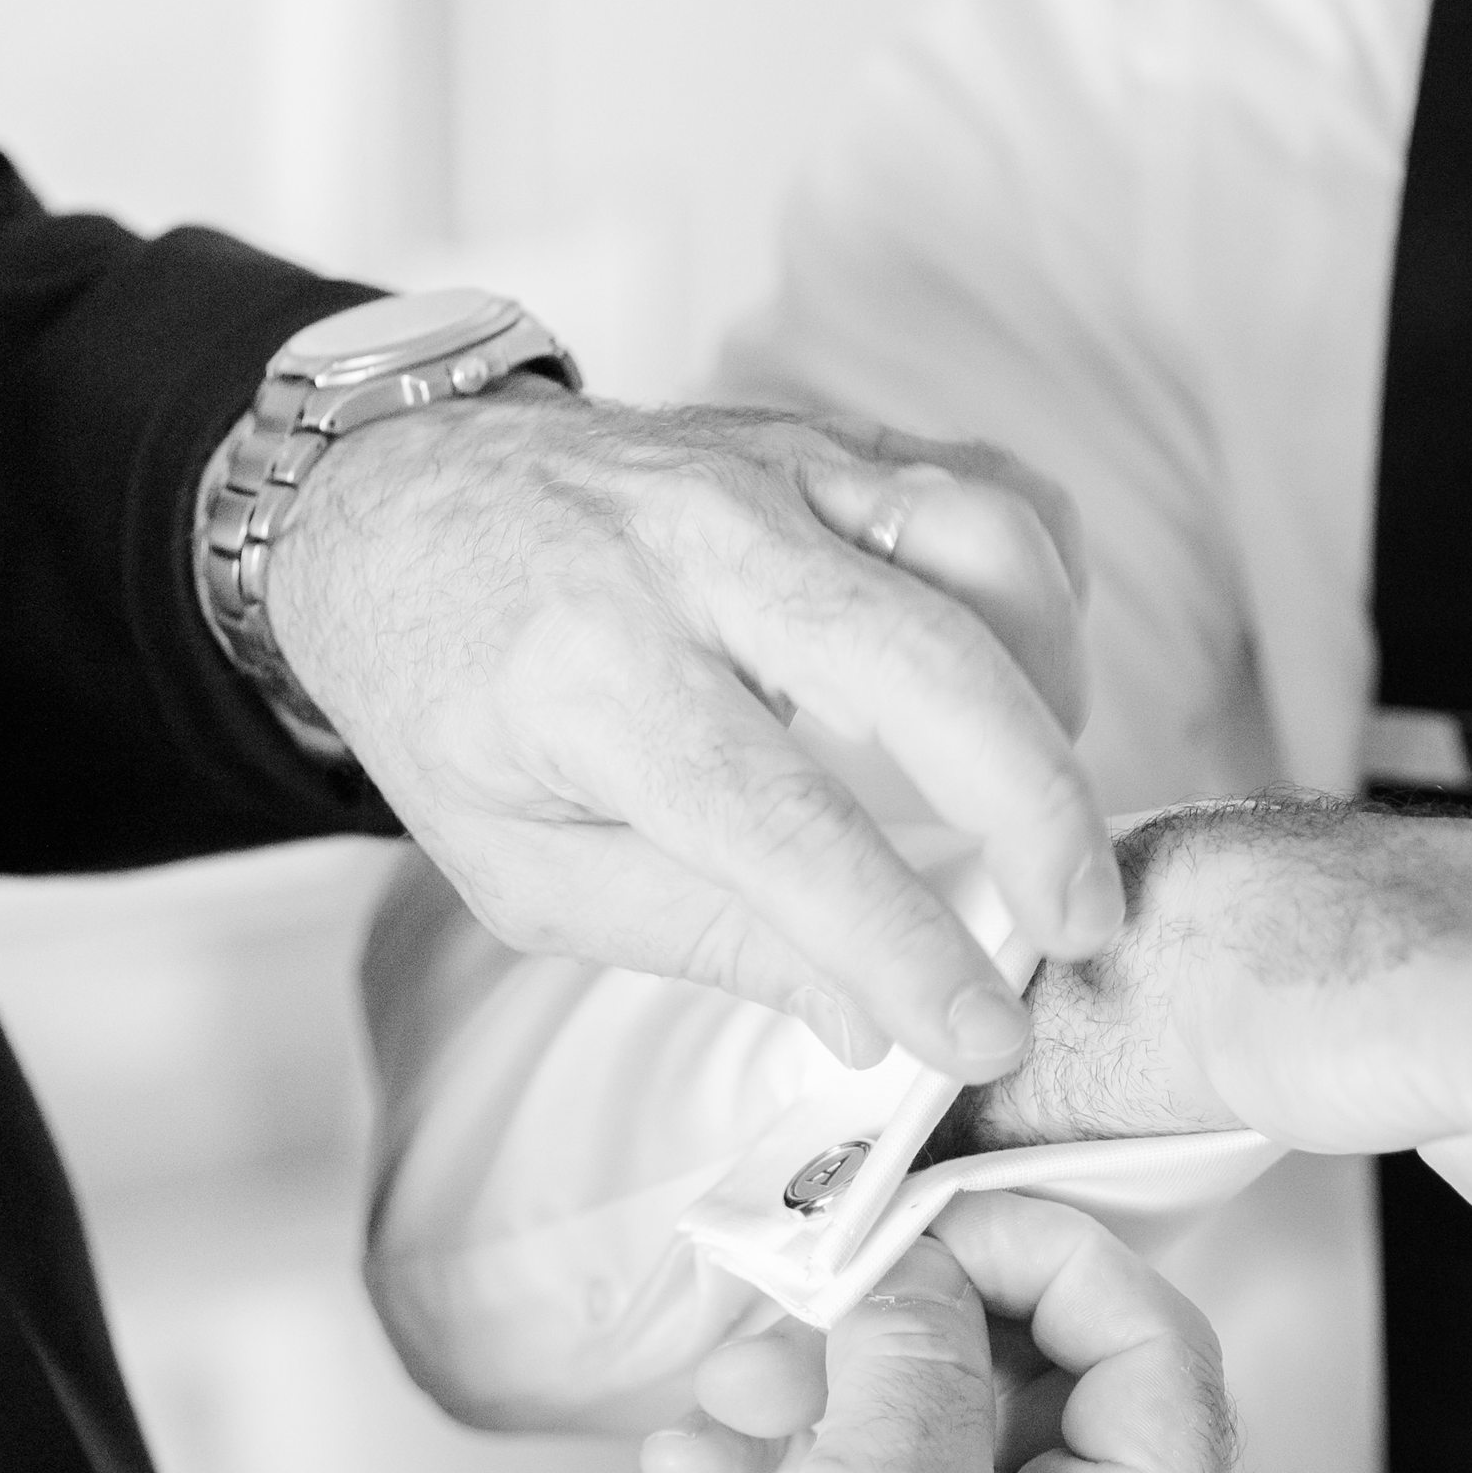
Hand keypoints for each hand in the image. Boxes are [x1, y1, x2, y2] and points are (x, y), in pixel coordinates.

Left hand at [265, 384, 1120, 1079]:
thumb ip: (699, 937)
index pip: (782, 826)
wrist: (387, 496)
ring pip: (982, 541)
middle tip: (1083, 924)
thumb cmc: (454, 694)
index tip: (984, 1034)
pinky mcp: (824, 438)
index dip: (899, 943)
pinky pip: (985, 487)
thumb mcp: (524, 866)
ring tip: (1043, 794)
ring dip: (1053, 683)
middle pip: (922, 665)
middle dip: (1037, 810)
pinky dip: (1042, 585)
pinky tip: (1024, 675)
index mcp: (591, 673)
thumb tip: (868, 1023)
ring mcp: (770, 472)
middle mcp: (691, 549)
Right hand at [569, 1198, 1244, 1472]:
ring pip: (935, 1419)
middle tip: (807, 1290)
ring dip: (820, 1385)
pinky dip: (786, 1459)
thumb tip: (920, 1253)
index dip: (1043, 1250)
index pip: (1153, 1342)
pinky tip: (698, 1467)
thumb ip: (915, 1352)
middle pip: (1038, 1370)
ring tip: (724, 1404)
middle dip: (905, 1319)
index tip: (931, 1209)